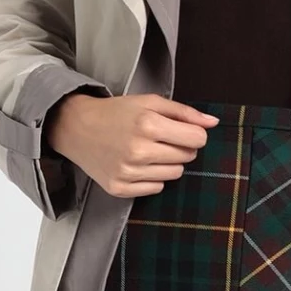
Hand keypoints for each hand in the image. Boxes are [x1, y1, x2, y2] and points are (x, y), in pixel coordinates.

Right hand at [45, 93, 219, 198]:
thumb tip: (213, 123)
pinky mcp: (120, 188)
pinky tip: (137, 164)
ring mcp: (129, 172)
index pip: (197, 138)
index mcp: (148, 124)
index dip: (194, 133)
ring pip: (175, 174)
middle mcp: (138, 150)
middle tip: (159, 138)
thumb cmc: (116, 113)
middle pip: (187, 156)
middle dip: (180, 146)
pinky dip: (152, 177)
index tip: (181, 130)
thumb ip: (184, 112)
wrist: (77, 128)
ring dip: (167, 162)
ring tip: (147, 150)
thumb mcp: (150, 102)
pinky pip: (157, 188)